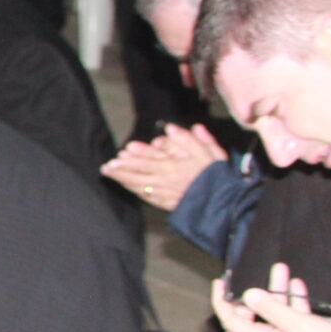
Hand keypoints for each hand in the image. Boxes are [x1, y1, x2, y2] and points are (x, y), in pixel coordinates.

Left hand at [100, 124, 223, 209]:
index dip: (132, 159)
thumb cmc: (217, 177)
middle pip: (138, 175)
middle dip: (121, 171)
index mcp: (175, 167)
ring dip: (122, 180)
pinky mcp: (167, 204)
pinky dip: (134, 190)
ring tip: (109, 173)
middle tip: (106, 166)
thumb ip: (191, 139)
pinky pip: (146, 197)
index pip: (149, 162)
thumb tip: (172, 127)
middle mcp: (166, 181)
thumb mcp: (210, 154)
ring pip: (139, 186)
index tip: (120, 154)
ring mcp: (165, 194)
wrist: (224, 204)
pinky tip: (126, 186)